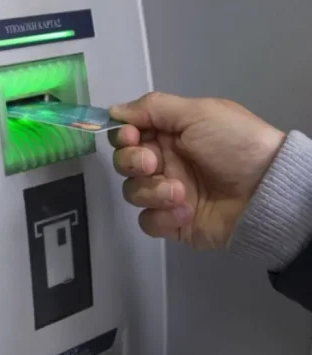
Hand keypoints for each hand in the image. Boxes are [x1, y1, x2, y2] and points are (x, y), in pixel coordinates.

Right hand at [108, 92, 285, 248]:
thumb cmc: (234, 144)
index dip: (122, 136)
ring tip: (180, 193)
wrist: (265, 191)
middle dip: (132, 162)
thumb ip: (153, 107)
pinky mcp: (172, 222)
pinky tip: (185, 211)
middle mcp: (164, 162)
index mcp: (169, 134)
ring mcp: (166, 193)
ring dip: (152, 191)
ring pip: (132, 192)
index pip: (128, 134)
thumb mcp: (198, 113)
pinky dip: (162, 217)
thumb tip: (114, 110)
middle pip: (124, 162)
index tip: (131, 137)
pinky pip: (147, 221)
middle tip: (154, 164)